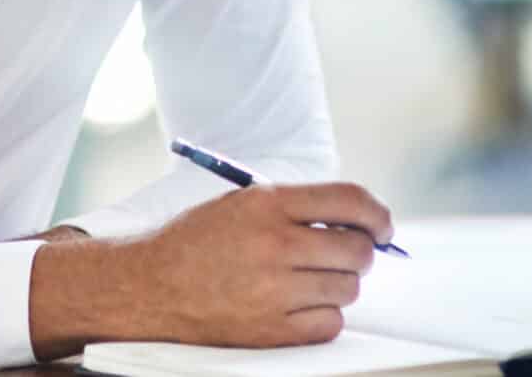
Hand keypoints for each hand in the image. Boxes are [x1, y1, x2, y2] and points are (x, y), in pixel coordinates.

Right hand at [28, 182, 391, 356]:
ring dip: (338, 284)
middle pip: (357, 250)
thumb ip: (295, 207)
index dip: (377, 214)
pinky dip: (324, 316)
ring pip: (347, 288)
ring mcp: (274, 290)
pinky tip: (300, 304)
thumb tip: (355, 221)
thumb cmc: (195, 242)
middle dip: (361, 252)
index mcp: (268, 204)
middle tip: (347, 255)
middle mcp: (275, 244)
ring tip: (310, 280)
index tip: (382, 226)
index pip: (350, 201)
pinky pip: (330, 324)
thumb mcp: (240, 204)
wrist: (149, 286)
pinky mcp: (271, 329)